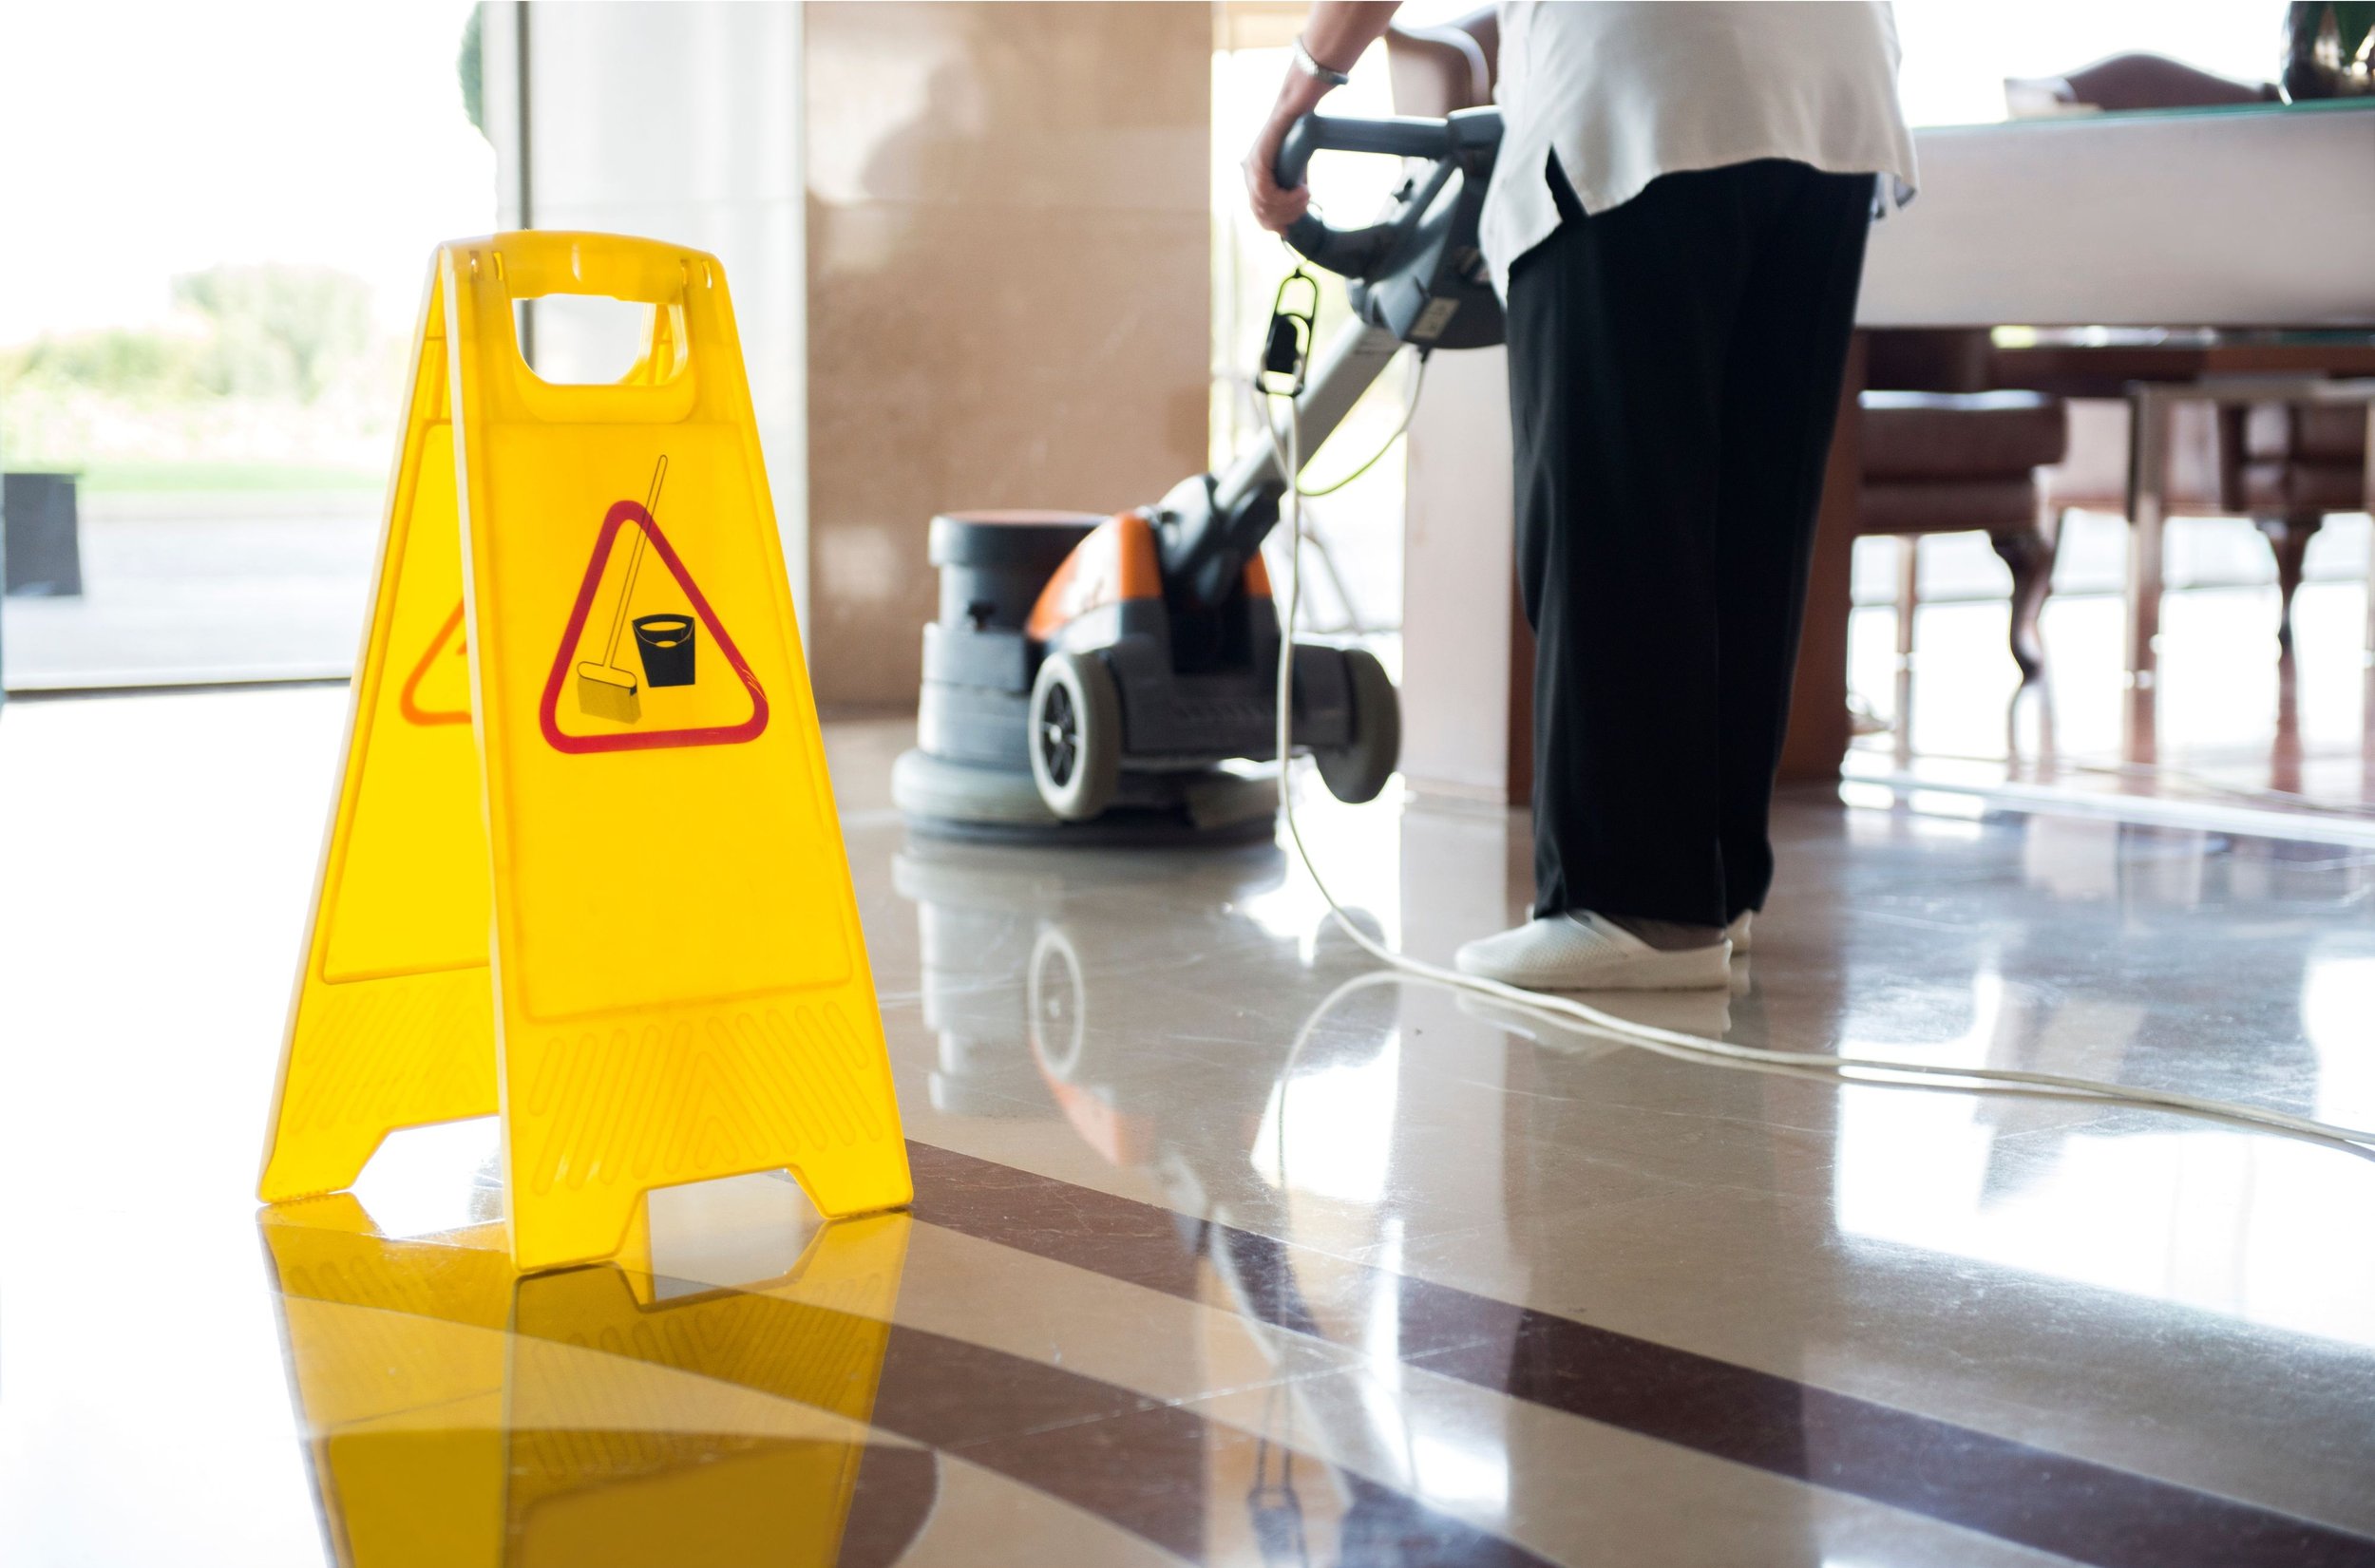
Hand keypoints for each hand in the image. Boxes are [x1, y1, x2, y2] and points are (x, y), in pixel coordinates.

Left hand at [1243, 71, 1329, 233]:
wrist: (1299, 105)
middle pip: (1260, 212)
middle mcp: (1248, 172)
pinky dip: (1286, 197)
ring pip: (1263, 204)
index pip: (1257, 213)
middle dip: (1285, 217)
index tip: (1292, 228)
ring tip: (1306, 198)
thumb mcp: (1294, 170)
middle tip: (1306, 208)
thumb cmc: (1300, 134)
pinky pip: (1265, 191)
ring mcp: (1251, 165)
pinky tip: (1303, 192)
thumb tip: (1295, 218)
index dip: (1275, 225)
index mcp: (1254, 178)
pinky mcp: (1258, 158)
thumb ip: (1290, 191)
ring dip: (1289, 207)